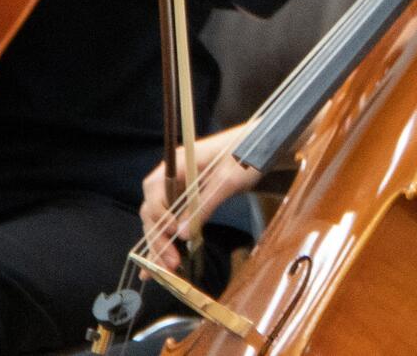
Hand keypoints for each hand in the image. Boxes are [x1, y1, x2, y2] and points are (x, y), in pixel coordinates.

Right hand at [137, 123, 255, 274]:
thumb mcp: (228, 180)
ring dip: (161, 244)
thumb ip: (205, 204)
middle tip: (169, 263)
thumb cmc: (247, 154)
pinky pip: (173, 221)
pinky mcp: (188, 200)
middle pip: (153, 209)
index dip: (159, 213)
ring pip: (160, 219)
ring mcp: (179, 189)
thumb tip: (183, 234)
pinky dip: (168, 241)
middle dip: (158, 237)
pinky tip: (161, 263)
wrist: (263, 146)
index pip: (154, 190)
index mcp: (177, 163)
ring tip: (165, 270)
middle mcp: (172, 176)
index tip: (173, 232)